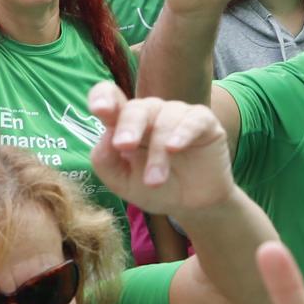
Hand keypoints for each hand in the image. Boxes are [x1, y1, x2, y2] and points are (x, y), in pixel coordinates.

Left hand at [89, 83, 236, 214]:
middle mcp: (151, 114)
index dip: (103, 96)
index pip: (110, 97)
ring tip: (155, 180)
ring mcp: (178, 115)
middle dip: (129, 126)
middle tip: (124, 146)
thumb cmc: (155, 190)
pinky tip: (174, 148)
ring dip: (158, 150)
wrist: (192, 207)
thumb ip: (105, 161)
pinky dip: (183, 132)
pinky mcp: (204, 122)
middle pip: (137, 107)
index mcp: (125, 123)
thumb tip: (104, 135)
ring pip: (164, 120)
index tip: (99, 109)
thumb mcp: (122, 183)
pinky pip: (193, 119)